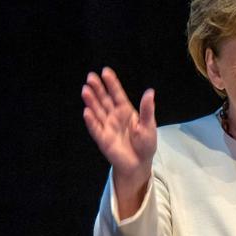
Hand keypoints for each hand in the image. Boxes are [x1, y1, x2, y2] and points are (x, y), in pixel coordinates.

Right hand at [82, 67, 156, 186]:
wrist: (139, 163)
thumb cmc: (145, 144)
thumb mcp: (149, 125)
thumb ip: (147, 110)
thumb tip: (150, 92)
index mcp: (126, 110)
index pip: (117, 94)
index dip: (111, 83)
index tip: (105, 71)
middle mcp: (114, 116)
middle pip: (104, 100)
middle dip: (98, 88)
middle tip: (91, 77)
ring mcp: (107, 126)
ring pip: (97, 111)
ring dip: (91, 101)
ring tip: (85, 90)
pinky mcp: (103, 139)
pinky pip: (95, 128)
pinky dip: (91, 121)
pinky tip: (87, 111)